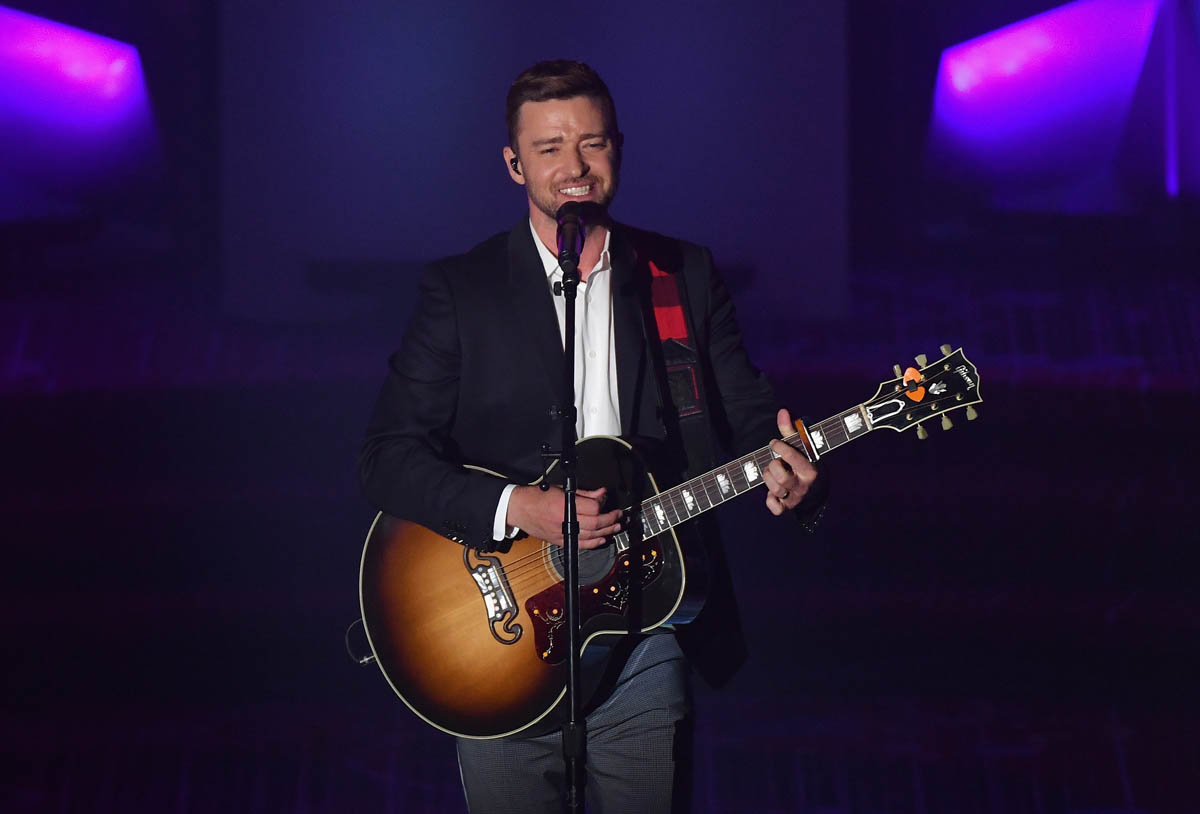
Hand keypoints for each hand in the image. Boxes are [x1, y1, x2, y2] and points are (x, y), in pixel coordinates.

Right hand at [506, 485, 621, 548]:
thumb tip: (601, 493)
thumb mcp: (562, 489)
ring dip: (606, 531)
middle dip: (610, 519)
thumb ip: (584, 493)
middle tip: (618, 515)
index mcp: (564, 505)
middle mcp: (564, 521)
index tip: (606, 501)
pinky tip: (601, 539)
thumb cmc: (536, 497)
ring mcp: (562, 533)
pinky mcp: (560, 541)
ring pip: (591, 536)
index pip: (593, 508)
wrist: (519, 509)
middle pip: (595, 523)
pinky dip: (593, 543)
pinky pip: (581, 545)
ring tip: (615, 527)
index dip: (603, 504)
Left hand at [763, 408, 816, 515]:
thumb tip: (782, 411)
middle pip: (783, 478)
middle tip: (773, 462)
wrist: (808, 483)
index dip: (780, 448)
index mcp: (810, 469)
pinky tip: (770, 492)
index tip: (774, 443)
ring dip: (767, 479)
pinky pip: (776, 509)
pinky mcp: (787, 507)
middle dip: (772, 467)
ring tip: (770, 472)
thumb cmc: (800, 460)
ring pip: (776, 491)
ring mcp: (795, 498)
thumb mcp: (797, 445)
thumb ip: (789, 429)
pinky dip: (770, 501)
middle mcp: (804, 485)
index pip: (794, 458)